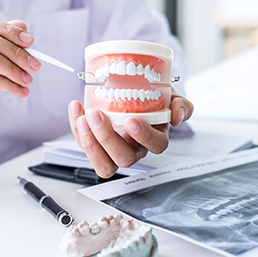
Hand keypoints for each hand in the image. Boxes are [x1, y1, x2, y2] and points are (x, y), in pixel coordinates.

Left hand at [68, 88, 192, 177]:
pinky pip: (85, 146)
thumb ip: (180, 105)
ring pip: (103, 163)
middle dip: (108, 139)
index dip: (144, 136)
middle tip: (97, 115)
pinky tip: (76, 109)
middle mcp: (135, 149)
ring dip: (89, 143)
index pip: (156, 145)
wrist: (133, 93)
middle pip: (124, 158)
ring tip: (83, 118)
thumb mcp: (170, 96)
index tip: (131, 120)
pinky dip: (76, 129)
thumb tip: (177, 115)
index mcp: (155, 137)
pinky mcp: (96, 147)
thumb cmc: (152, 99)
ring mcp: (114, 151)